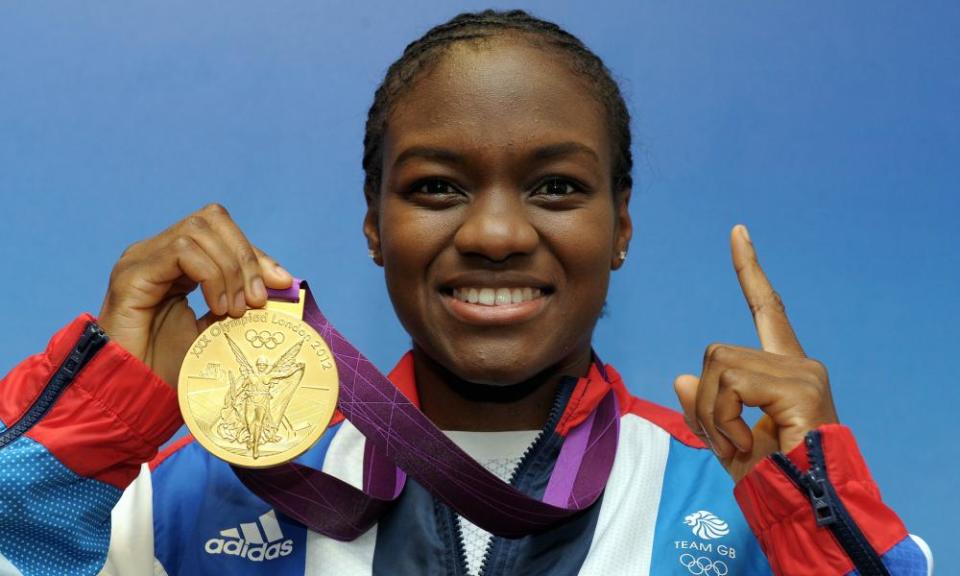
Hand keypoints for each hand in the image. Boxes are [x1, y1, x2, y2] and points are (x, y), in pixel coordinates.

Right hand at [98, 204, 292, 387]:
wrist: (135, 393)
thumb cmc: (171, 367)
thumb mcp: (219, 330)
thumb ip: (243, 303)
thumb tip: (284, 285)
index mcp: (177, 262)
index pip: (222, 232)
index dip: (255, 254)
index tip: (282, 284)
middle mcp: (157, 253)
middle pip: (212, 220)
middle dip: (246, 257)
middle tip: (257, 300)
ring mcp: (141, 259)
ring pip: (198, 231)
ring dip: (229, 269)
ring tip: (234, 309)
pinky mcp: (132, 274)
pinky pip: (181, 252)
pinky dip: (210, 275)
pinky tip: (217, 307)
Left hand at [673, 225, 837, 482]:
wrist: (807, 509)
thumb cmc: (773, 480)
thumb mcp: (726, 442)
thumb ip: (705, 411)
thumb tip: (683, 378)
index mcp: (783, 370)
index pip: (766, 309)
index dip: (749, 271)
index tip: (737, 232)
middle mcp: (799, 363)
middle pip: (716, 353)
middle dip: (707, 402)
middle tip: (729, 441)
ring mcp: (803, 372)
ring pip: (717, 366)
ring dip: (714, 414)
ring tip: (741, 444)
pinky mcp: (800, 385)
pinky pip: (729, 384)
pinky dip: (723, 419)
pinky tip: (748, 443)